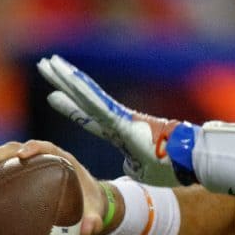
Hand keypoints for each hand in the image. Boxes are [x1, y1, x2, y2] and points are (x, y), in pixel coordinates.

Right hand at [0, 140, 106, 234]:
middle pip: (12, 150)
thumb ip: (94, 221)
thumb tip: (88, 231)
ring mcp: (22, 167)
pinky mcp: (11, 178)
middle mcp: (38, 159)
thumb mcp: (95, 214)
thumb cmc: (90, 207)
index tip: (22, 155)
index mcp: (61, 160)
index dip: (33, 148)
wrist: (83, 206)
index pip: (45, 147)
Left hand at [37, 55, 189, 186]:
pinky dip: (82, 90)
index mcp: (120, 134)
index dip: (71, 106)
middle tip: (44, 65)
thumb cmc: (172, 167)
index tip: (52, 95)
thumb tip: (129, 169)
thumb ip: (134, 167)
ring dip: (67, 78)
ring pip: (87, 95)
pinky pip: (97, 103)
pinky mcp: (122, 120)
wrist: (189, 161)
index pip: (89, 117)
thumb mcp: (145, 172)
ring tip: (48, 62)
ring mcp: (119, 117)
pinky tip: (67, 78)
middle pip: (83, 99)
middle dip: (63, 82)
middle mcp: (117, 120)